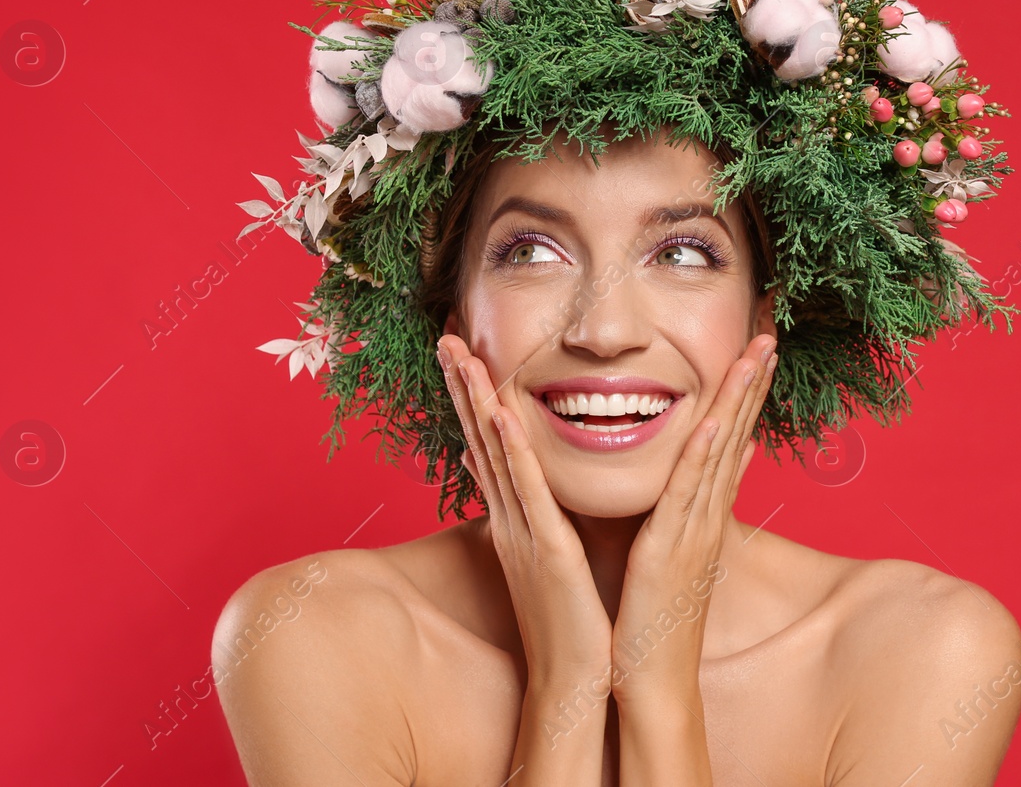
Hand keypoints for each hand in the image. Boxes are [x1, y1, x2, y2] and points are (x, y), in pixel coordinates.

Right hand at [438, 334, 614, 689]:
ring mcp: (523, 533)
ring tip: (460, 355)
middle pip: (479, 441)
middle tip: (445, 337)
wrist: (575, 684)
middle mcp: (510, 520)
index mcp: (517, 521)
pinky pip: (526, 491)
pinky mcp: (546, 550)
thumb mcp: (554, 559)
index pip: (490, 448)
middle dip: (462, 388)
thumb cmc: (574, 624)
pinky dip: (511, 450)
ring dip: (476, 402)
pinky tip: (499, 413)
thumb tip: (538, 487)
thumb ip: (545, 519)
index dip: (474, 400)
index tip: (463, 354)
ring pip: (495, 455)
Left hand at [610, 333, 776, 704]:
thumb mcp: (676, 557)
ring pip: (720, 451)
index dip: (746, 395)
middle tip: (770, 334)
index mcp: (704, 515)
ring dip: (738, 399)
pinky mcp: (670, 548)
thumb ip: (689, 515)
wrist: (653, 682)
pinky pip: (687, 491)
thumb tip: (704, 488)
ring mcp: (693, 529)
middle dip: (752, 383)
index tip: (759, 351)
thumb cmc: (655, 621)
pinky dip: (703, 451)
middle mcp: (707, 515)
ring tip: (756, 354)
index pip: (731, 441)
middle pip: (736, 435)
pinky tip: (716, 416)